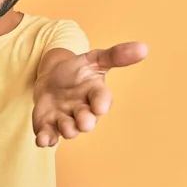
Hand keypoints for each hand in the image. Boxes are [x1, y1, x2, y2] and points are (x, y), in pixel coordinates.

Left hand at [32, 42, 147, 146]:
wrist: (51, 79)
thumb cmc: (76, 71)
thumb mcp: (94, 59)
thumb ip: (115, 55)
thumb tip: (144, 48)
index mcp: (96, 95)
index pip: (102, 100)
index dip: (101, 103)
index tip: (100, 107)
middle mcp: (83, 111)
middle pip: (86, 120)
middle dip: (85, 121)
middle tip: (83, 121)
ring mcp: (66, 119)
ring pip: (68, 130)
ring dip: (66, 129)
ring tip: (64, 125)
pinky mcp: (48, 125)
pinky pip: (48, 135)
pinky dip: (45, 138)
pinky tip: (42, 139)